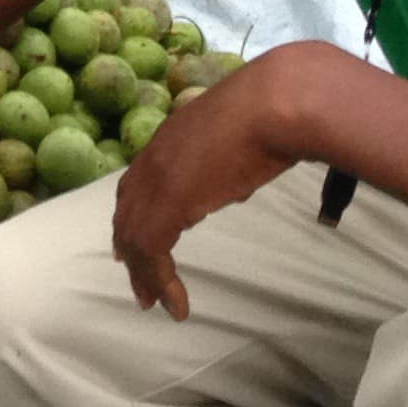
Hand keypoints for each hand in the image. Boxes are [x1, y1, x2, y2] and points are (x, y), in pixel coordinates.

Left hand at [110, 42, 350, 317]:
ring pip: (135, 237)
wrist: (279, 101)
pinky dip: (159, 282)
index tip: (134, 236)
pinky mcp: (170, 204)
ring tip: (153, 302)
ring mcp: (159, 179)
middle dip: (128, 244)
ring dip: (143, 274)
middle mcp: (157, 156)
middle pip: (127, 209)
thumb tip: (254, 166)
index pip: (139, 179)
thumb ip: (242, 154)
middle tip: (134, 276)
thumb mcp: (251, 132)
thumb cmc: (279, 109)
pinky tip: (176, 305)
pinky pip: (151, 252)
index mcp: (174, 135)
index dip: (134, 208)